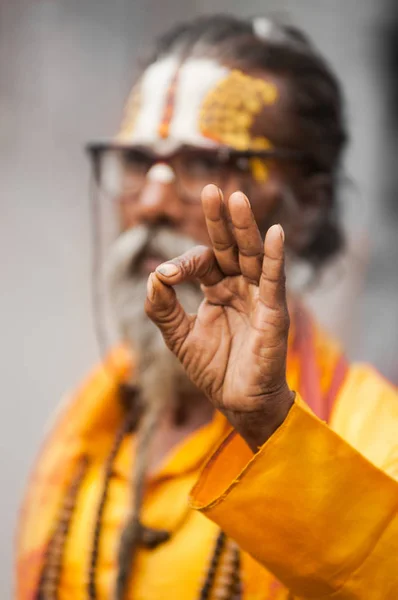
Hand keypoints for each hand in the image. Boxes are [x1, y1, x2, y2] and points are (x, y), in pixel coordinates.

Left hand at [145, 184, 294, 450]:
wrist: (238, 403)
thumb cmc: (214, 370)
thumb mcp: (179, 338)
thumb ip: (163, 309)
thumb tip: (153, 275)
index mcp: (217, 290)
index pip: (203, 263)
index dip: (184, 263)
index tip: (166, 275)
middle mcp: (239, 287)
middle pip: (230, 247)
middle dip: (220, 220)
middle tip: (211, 190)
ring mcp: (258, 297)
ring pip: (252, 256)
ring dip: (245, 228)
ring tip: (236, 199)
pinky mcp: (274, 312)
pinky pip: (274, 281)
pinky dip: (275, 257)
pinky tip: (275, 233)